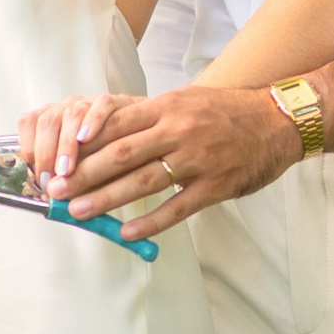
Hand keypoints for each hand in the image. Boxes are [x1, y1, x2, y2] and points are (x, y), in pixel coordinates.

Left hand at [15, 90, 126, 192]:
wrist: (142, 133)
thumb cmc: (107, 153)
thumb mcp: (81, 166)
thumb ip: (64, 176)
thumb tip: (50, 196)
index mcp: (54, 118)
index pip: (29, 122)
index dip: (28, 148)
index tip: (35, 176)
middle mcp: (70, 107)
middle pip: (48, 121)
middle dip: (45, 153)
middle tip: (51, 181)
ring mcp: (93, 103)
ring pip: (71, 114)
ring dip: (66, 145)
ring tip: (66, 170)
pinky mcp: (119, 101)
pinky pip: (103, 105)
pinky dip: (92, 120)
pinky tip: (86, 138)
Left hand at [51, 83, 300, 233]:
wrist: (277, 120)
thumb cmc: (223, 112)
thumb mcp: (183, 101)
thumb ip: (146, 117)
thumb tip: (99, 135)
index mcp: (166, 107)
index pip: (114, 124)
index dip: (82, 143)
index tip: (58, 160)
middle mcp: (178, 130)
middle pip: (121, 154)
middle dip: (84, 174)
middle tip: (56, 191)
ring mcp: (198, 158)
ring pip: (143, 181)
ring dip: (106, 199)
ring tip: (79, 212)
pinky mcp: (216, 185)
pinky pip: (177, 207)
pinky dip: (150, 221)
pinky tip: (127, 232)